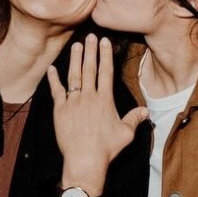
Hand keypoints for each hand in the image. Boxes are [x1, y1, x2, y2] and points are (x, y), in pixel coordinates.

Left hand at [47, 34, 148, 194]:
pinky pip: (57, 91)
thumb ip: (134, 118)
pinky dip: (54, 79)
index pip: (106, 72)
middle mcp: (89, 97)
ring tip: (76, 46)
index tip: (104, 42)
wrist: (84, 160)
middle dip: (90, 51)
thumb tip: (146, 111)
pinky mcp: (60, 110)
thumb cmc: (106, 149)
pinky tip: (52, 68)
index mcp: (105, 100)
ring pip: (74, 76)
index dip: (105, 55)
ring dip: (75, 60)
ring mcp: (73, 102)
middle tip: (90, 37)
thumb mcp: (126, 133)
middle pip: (90, 69)